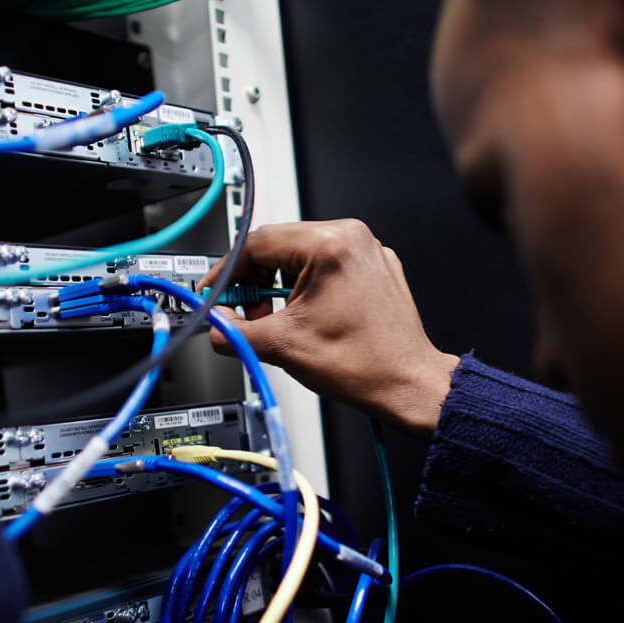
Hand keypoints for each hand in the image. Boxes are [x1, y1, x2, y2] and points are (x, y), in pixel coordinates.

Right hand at [202, 220, 458, 436]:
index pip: (256, 242)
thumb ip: (236, 332)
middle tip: (245, 313)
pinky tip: (303, 316)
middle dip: (254, 281)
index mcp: (329, 245)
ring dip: (278, 284)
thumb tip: (216, 325)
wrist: (409, 384)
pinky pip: (327, 266)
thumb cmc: (365, 364)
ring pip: (301, 255)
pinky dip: (307, 287)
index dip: (227, 271)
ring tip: (277, 319)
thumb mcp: (283, 346)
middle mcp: (352, 238)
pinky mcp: (375, 266)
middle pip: (278, 245)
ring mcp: (367, 251)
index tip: (214, 292)